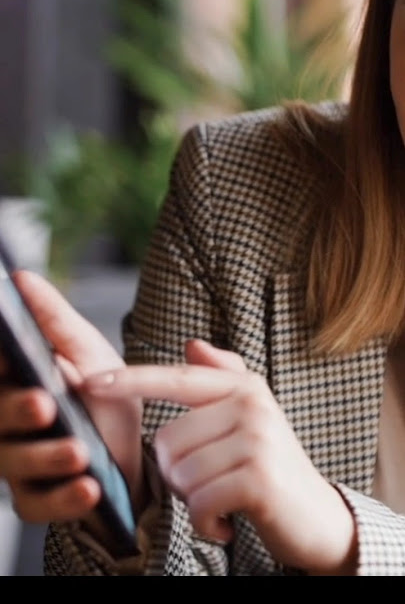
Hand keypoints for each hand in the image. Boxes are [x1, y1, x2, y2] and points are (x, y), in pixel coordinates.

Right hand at [0, 270, 142, 524]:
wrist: (131, 449)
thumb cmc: (102, 392)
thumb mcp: (86, 350)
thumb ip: (53, 319)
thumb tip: (20, 277)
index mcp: (15, 379)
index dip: (0, 365)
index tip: (9, 359)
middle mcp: (7, 419)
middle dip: (15, 411)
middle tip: (44, 405)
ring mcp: (18, 460)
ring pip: (12, 462)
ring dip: (45, 457)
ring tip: (79, 452)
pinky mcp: (37, 496)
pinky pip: (37, 503)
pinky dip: (62, 500)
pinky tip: (88, 490)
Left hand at [84, 339, 356, 574]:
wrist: (317, 517)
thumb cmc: (271, 466)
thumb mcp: (249, 416)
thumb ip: (221, 376)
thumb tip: (192, 344)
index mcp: (243, 386)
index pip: (176, 378)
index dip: (131, 380)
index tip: (91, 382)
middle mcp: (251, 405)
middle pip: (168, 441)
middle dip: (180, 474)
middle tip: (214, 482)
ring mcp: (257, 440)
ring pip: (180, 474)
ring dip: (194, 500)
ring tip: (224, 498)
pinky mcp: (258, 478)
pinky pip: (198, 502)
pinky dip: (206, 523)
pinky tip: (228, 522)